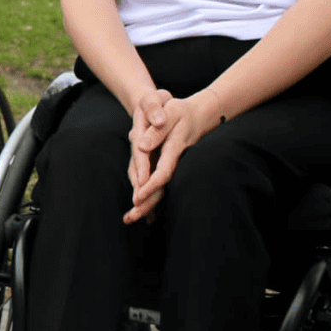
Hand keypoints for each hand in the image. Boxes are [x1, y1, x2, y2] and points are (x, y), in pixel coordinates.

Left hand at [123, 88, 216, 222]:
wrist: (200, 114)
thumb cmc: (181, 111)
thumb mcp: (170, 113)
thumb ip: (157, 131)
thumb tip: (141, 146)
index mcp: (174, 148)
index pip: (163, 171)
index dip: (151, 186)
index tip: (137, 198)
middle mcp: (175, 161)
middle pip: (162, 187)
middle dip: (147, 203)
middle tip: (130, 219)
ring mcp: (175, 165)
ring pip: (162, 188)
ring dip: (147, 205)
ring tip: (130, 219)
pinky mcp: (172, 166)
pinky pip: (162, 184)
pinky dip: (153, 198)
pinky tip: (146, 214)